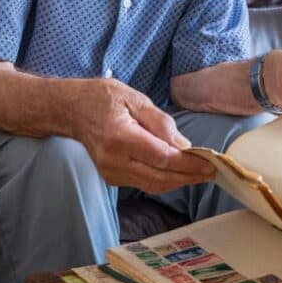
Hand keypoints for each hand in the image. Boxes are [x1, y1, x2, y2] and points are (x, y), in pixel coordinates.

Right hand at [72, 79, 213, 193]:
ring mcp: (111, 172)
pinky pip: (143, 183)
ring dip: (178, 181)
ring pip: (153, 185)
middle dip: (188, 176)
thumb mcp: (133, 97)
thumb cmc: (102, 98)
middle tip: (211, 171)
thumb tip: (183, 144)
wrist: (70, 110)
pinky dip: (163, 180)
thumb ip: (159, 121)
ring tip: (200, 174)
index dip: (188, 164)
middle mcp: (114, 160)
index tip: (209, 163)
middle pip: (160, 177)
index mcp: (120, 137)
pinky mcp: (111, 178)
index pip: (162, 158)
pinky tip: (177, 172)